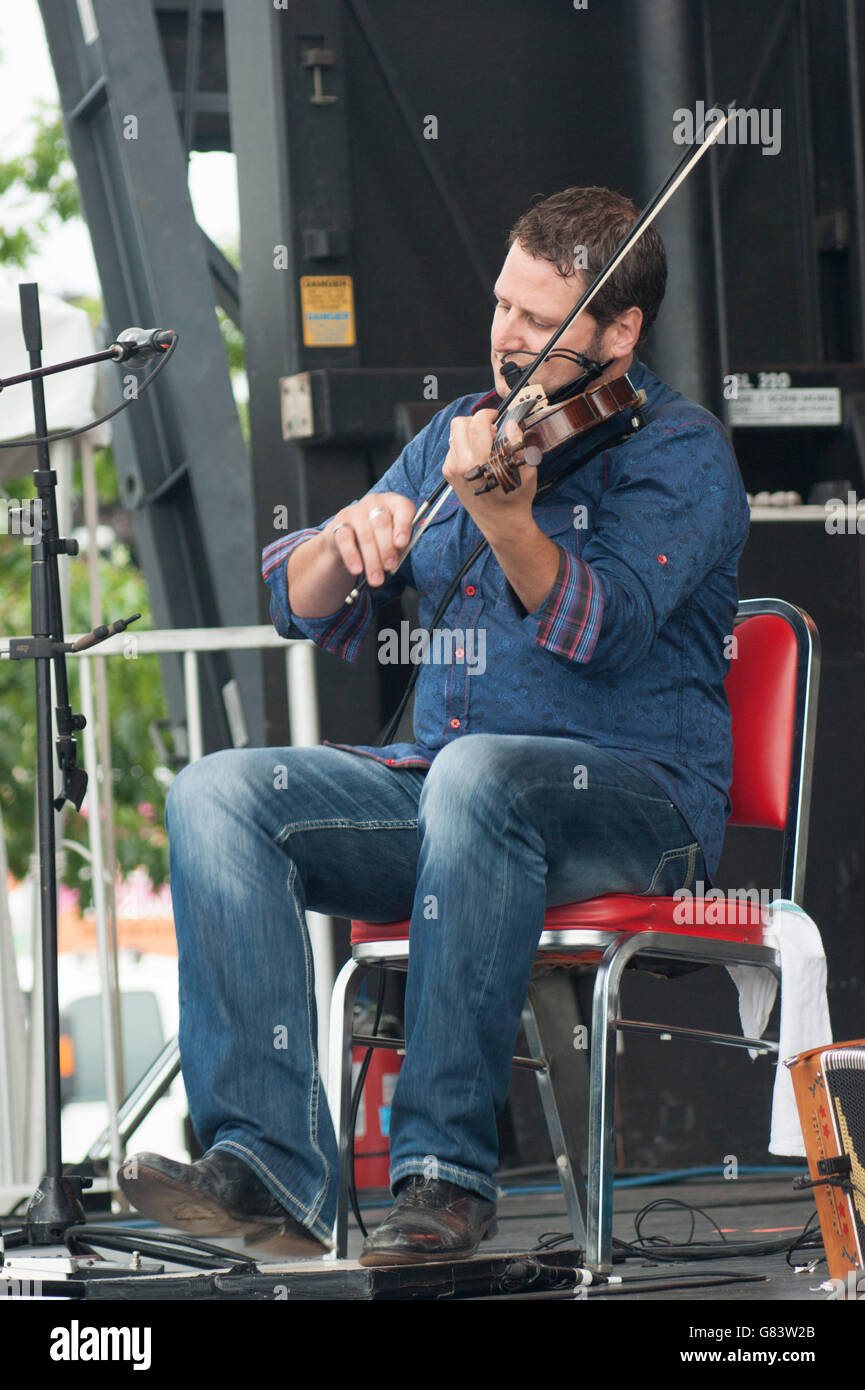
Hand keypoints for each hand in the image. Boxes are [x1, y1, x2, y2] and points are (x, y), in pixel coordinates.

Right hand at [326, 491, 416, 587]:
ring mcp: (356, 511)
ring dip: (372, 560)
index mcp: (394, 502)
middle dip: (387, 548)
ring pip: (365, 536)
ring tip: (376, 579)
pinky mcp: (340, 523)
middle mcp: (375, 502)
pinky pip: (346, 541)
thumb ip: (397, 547)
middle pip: (381, 523)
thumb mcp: (393, 538)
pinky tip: (357, 570)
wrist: (349, 536)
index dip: (403, 526)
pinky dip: (352, 557)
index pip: (403, 507)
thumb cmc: (379, 537)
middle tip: (389, 567)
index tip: (401, 544)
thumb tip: (394, 562)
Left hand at [443, 409, 536, 543]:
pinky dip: (465, 446)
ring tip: (485, 445)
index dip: (488, 414)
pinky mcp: (448, 473)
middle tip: (490, 430)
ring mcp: (452, 469)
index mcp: (479, 463)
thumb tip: (511, 424)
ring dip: (470, 434)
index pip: (476, 424)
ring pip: (454, 435)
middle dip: (475, 422)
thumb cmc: (515, 498)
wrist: (501, 523)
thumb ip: (517, 444)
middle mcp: (460, 464)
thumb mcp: (525, 470)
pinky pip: (453, 448)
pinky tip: (478, 457)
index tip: (496, 417)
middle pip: (459, 424)